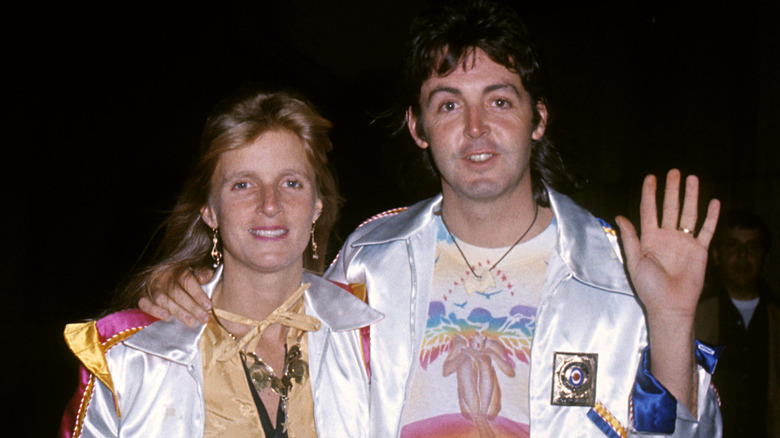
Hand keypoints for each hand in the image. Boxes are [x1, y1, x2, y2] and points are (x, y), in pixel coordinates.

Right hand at [138, 269, 214, 326]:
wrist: (160, 278)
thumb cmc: (184, 277)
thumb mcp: (195, 270)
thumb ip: (202, 272)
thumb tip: (204, 278)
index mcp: (177, 269)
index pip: (187, 280)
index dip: (198, 294)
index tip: (208, 306)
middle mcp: (163, 277)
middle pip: (176, 292)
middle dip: (192, 307)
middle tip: (204, 318)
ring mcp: (152, 287)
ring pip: (163, 299)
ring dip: (178, 311)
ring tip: (191, 321)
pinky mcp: (142, 296)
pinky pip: (144, 304)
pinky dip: (154, 310)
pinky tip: (166, 317)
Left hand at [615, 169, 718, 412]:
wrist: (670, 305)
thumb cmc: (649, 286)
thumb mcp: (634, 260)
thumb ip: (630, 237)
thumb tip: (620, 216)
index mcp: (649, 238)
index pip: (649, 210)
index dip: (649, 194)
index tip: (650, 177)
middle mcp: (667, 236)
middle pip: (670, 207)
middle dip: (671, 190)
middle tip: (674, 172)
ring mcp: (684, 242)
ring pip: (689, 214)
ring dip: (691, 197)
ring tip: (692, 178)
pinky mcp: (700, 250)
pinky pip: (707, 230)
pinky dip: (711, 216)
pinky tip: (713, 202)